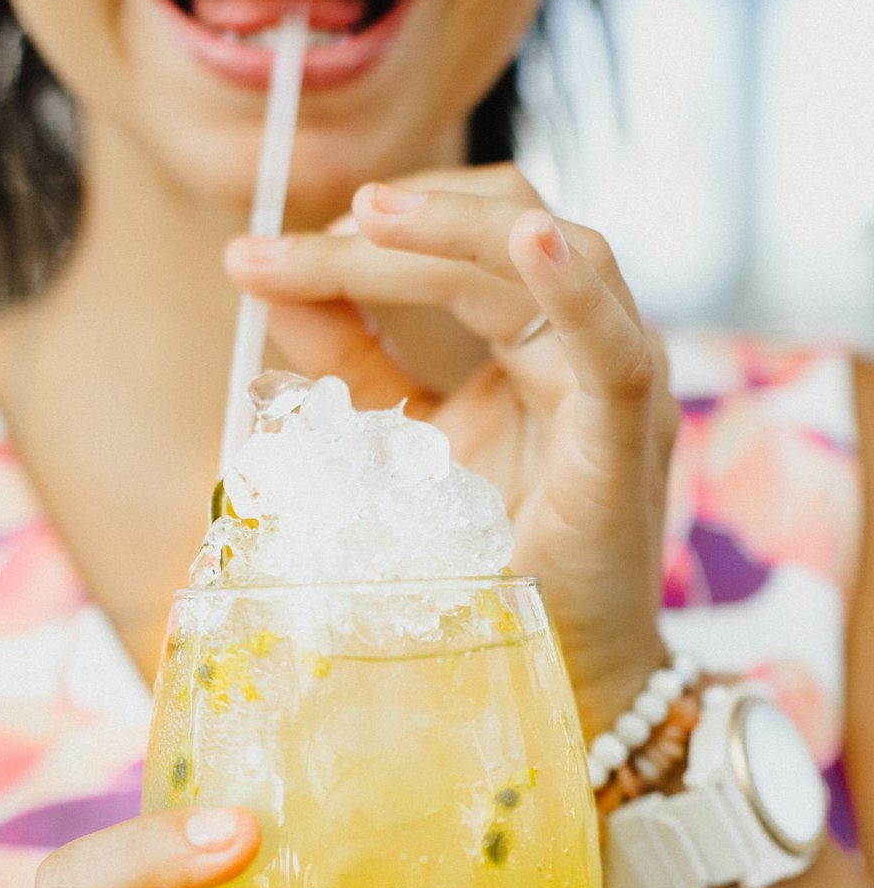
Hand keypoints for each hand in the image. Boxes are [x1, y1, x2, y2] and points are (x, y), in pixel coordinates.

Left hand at [225, 164, 677, 738]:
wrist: (551, 672)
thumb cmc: (485, 567)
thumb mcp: (397, 446)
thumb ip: (346, 364)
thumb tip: (266, 283)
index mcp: (532, 346)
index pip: (455, 254)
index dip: (362, 243)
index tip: (258, 258)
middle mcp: (581, 347)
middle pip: (500, 234)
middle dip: (394, 228)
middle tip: (294, 240)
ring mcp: (616, 383)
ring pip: (558, 255)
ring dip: (462, 226)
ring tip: (370, 216)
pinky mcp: (629, 438)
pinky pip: (610, 345)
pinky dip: (573, 287)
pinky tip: (529, 240)